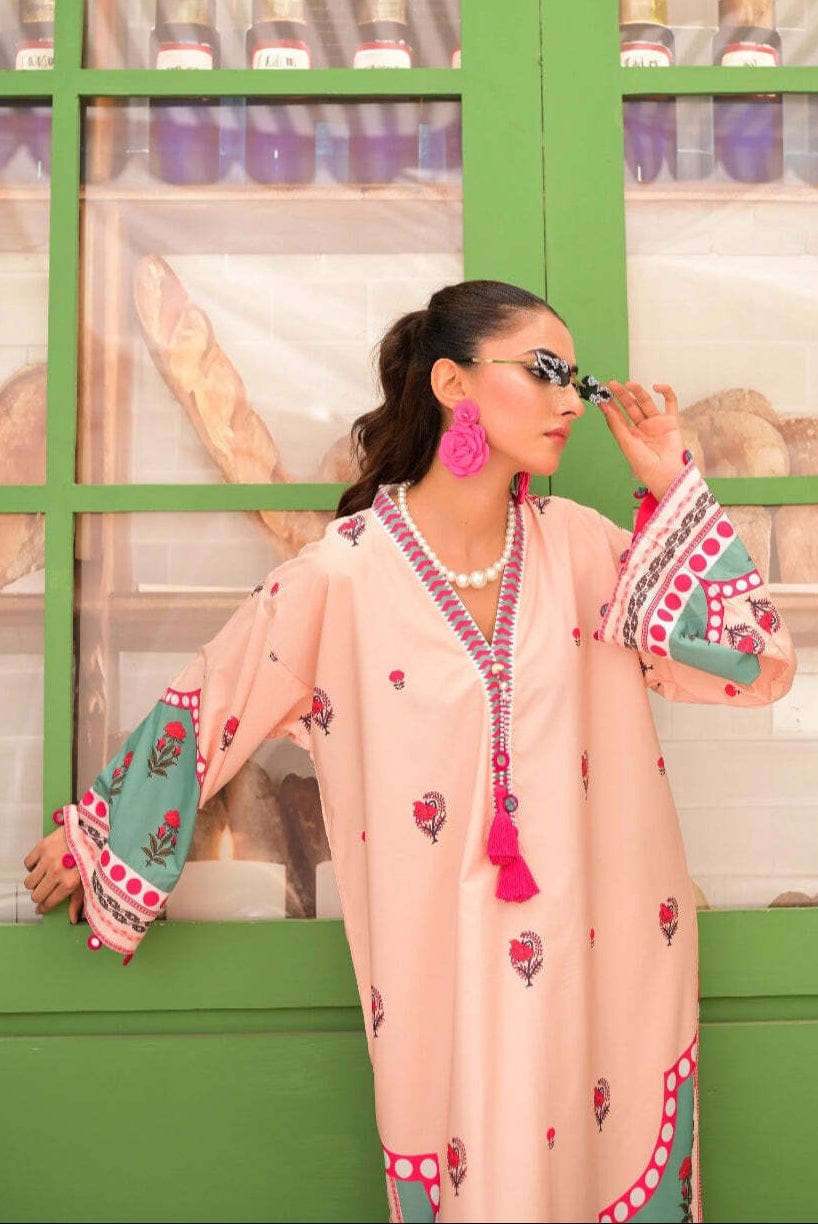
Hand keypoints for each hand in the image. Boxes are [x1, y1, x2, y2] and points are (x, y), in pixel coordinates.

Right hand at [23, 826, 84, 921]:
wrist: (92, 830)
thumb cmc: (93, 854)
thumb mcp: (90, 880)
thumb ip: (79, 901)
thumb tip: (73, 919)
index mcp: (69, 883)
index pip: (49, 903)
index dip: (43, 908)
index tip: (41, 908)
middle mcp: (57, 873)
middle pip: (36, 895)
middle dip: (39, 896)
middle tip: (44, 892)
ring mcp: (48, 859)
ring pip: (29, 882)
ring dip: (34, 883)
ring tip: (42, 878)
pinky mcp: (42, 847)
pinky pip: (27, 863)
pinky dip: (32, 866)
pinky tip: (41, 865)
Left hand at [598, 380, 685, 500]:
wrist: (666, 473)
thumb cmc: (645, 465)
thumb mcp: (627, 444)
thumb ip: (617, 425)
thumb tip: (605, 408)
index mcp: (630, 435)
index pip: (618, 416)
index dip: (610, 405)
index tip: (601, 394)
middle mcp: (642, 427)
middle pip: (630, 407)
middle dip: (621, 395)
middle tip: (612, 384)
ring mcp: (657, 423)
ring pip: (646, 402)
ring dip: (638, 392)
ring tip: (628, 384)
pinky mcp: (671, 421)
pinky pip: (670, 403)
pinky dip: (666, 392)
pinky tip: (657, 387)